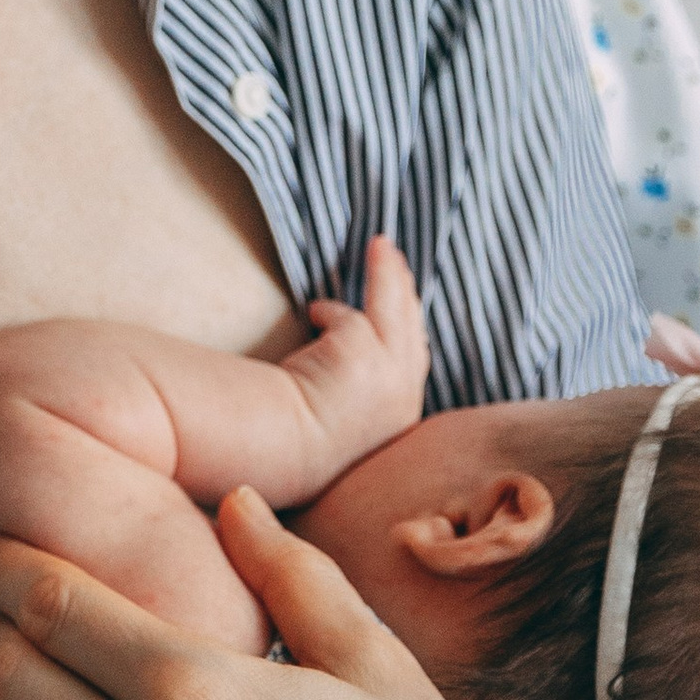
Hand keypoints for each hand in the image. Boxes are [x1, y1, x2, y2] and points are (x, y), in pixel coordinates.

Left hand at [272, 235, 430, 481]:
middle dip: (406, 290)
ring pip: (393, 309)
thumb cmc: (301, 443)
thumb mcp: (346, 418)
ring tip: (381, 245)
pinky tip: (314, 310)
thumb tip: (352, 356)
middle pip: (412, 328)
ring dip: (388, 273)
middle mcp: (403, 395)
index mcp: (400, 414)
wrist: (285, 454)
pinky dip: (330, 311)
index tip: (406, 307)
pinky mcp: (362, 352)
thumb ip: (361, 387)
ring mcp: (388, 373)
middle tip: (396, 259)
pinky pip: (346, 317)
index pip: (414, 360)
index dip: (409, 328)